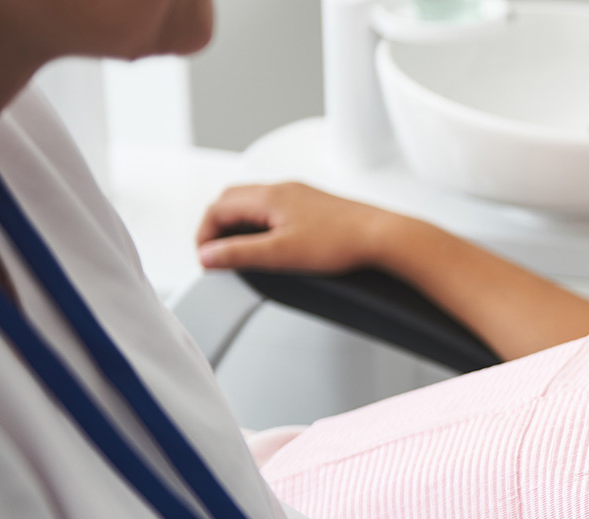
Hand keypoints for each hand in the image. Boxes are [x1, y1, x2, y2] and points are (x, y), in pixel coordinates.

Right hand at [194, 182, 430, 273]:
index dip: (204, 234)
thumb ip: (239, 254)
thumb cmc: (341, 241)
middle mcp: (283, 189)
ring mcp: (301, 195)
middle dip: (217, 225)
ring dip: (238, 223)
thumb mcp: (281, 254)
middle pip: (232, 199)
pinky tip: (272, 242)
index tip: (206, 259)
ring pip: (254, 202)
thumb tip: (207, 255)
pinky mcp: (315, 205)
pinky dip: (261, 223)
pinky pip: (276, 207)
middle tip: (217, 253)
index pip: (218, 207)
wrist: (384, 236)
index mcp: (269, 196)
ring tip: (239, 250)